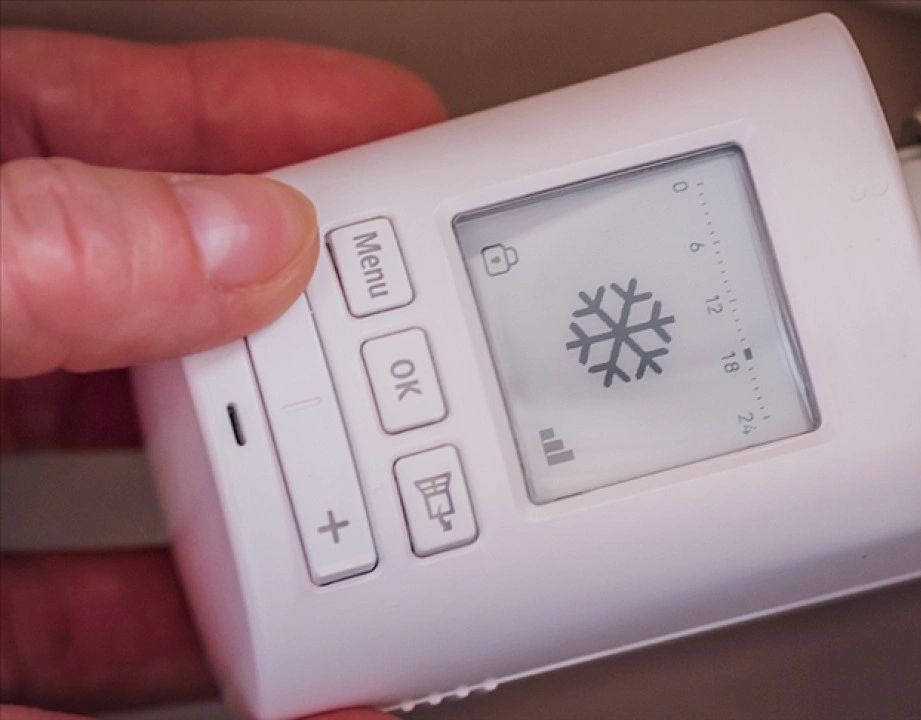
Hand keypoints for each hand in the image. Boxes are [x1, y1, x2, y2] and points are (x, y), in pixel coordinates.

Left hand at [0, 29, 444, 717]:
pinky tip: (303, 692)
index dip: (253, 122)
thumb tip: (224, 246)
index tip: (384, 130)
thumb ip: (29, 254)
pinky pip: (100, 663)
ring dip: (288, 530)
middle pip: (165, 325)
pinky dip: (220, 676)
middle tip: (416, 339)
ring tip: (393, 530)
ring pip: (155, 504)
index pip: (94, 135)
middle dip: (305, 332)